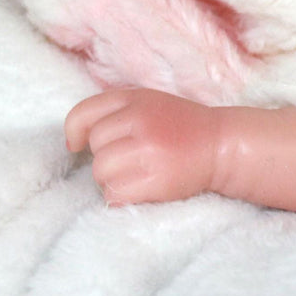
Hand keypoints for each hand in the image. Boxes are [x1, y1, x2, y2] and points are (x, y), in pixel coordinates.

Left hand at [65, 88, 220, 204]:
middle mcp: (141, 120)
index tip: (79, 144)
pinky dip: (124, 197)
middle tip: (134, 158)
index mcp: (136, 98)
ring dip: (113, 179)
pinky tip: (143, 188)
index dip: (75, 132)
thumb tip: (73, 143)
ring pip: (101, 173)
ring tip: (139, 174)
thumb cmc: (180, 127)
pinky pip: (115, 195)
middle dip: (107, 157)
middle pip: (95, 148)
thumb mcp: (148, 104)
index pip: (83, 114)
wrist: (222, 145)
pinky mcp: (157, 180)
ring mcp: (149, 150)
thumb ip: (113, 113)